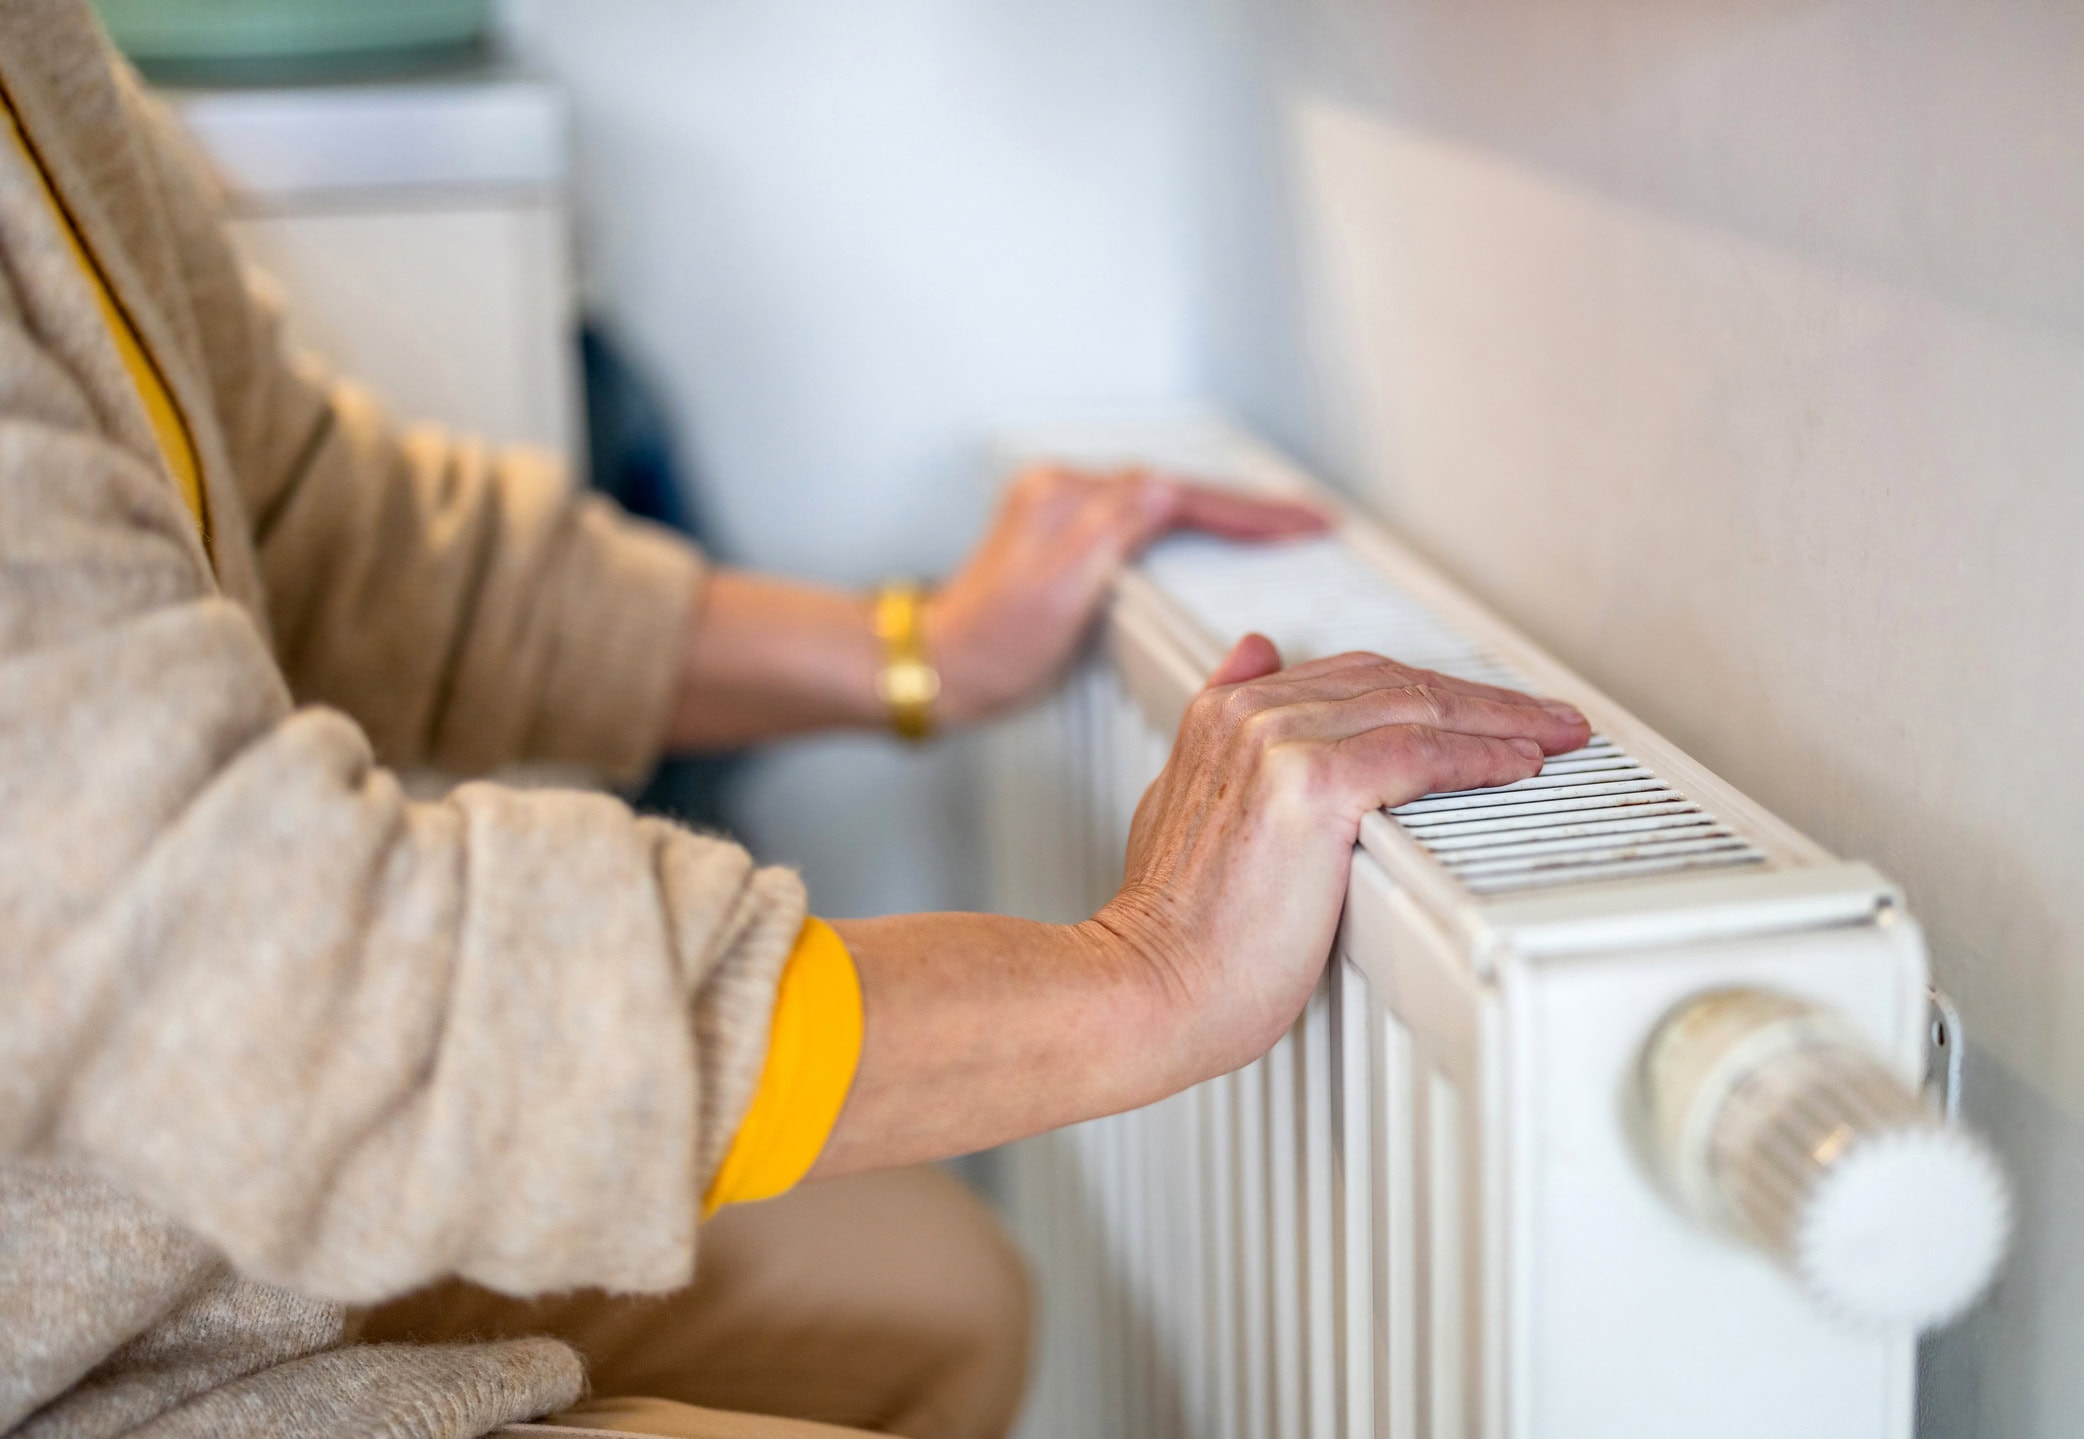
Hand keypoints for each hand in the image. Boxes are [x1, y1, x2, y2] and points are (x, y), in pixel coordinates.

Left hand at [925, 464, 1327, 723]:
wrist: (938, 668)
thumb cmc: (989, 646)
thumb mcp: (1056, 591)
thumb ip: (1110, 532)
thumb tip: (1162, 488)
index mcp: (1070, 499)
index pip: (1179, 494)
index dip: (1247, 510)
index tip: (1301, 521)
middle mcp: (1067, 494)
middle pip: (1179, 490)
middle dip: (1247, 505)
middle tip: (1307, 521)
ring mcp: (1066, 513)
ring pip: (1164, 500)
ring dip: (1222, 511)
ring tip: (1275, 526)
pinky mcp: (1068, 537)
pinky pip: (1144, 517)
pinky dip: (1187, 524)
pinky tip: (1209, 535)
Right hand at [1086, 635, 1591, 1081]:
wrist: (1148, 983)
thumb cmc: (1173, 927)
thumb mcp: (1182, 799)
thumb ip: (1224, 733)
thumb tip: (1256, 657)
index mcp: (1225, 712)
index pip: (1353, 676)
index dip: (1427, 686)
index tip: (1483, 707)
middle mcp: (1252, 713)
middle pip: (1395, 681)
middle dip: (1480, 696)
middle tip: (1546, 716)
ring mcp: (1280, 743)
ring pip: (1419, 707)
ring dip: (1500, 718)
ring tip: (1555, 734)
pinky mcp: (1311, 785)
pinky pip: (1422, 752)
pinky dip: (1480, 754)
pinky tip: (1520, 764)